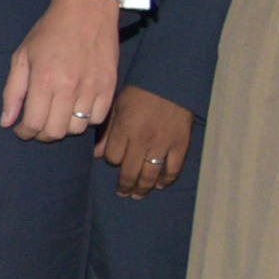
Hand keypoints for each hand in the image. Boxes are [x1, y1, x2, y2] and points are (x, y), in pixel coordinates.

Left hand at [1, 0, 123, 141]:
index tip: (21, 130)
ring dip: (63, 127)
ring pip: (77, 128)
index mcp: (44, 80)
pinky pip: (97, 119)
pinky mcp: (109, 86)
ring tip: (56, 116)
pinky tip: (75, 109)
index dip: (24, 133)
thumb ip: (13, 92)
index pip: (34, 124)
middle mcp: (69, 88)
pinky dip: (85, 120)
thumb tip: (6, 122)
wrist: (86, 10)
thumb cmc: (49, 32)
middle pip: (56, 132)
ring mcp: (92, 88)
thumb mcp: (21, 56)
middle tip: (37, 126)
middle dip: (42, 134)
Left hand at [94, 83, 193, 198]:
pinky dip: (166, 180)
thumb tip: (97, 155)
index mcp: (125, 128)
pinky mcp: (181, 145)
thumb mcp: (118, 107)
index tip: (112, 160)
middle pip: (130, 171)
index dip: (110, 160)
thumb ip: (108, 132)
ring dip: (142, 188)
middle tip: (122, 192)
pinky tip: (159, 185)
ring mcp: (163, 144)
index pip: (112, 157)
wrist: (172, 83)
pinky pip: (173, 169)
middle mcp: (143, 139)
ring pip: (150, 175)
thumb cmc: (140, 93)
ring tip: (137, 195)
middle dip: (124, 185)